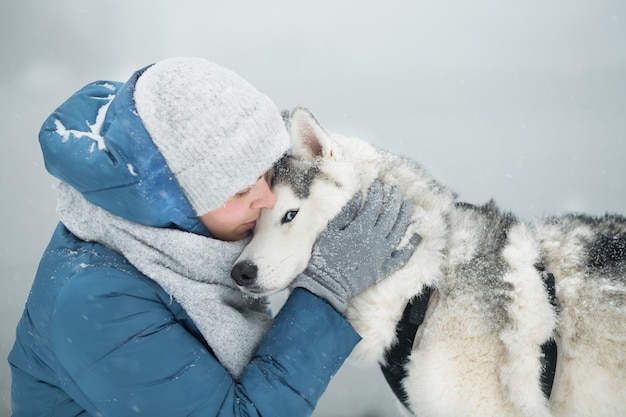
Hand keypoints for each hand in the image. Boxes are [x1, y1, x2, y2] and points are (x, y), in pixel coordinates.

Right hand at [292, 180, 420, 312]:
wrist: (325, 286)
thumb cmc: (323, 258)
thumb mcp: (330, 231)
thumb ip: (346, 213)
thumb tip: (359, 196)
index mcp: (361, 229)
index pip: (374, 205)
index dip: (378, 193)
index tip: (379, 184)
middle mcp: (375, 240)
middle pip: (390, 215)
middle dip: (394, 199)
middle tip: (396, 188)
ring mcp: (382, 255)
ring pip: (399, 232)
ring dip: (404, 217)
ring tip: (407, 205)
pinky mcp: (383, 269)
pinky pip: (401, 257)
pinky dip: (411, 247)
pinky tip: (416, 237)